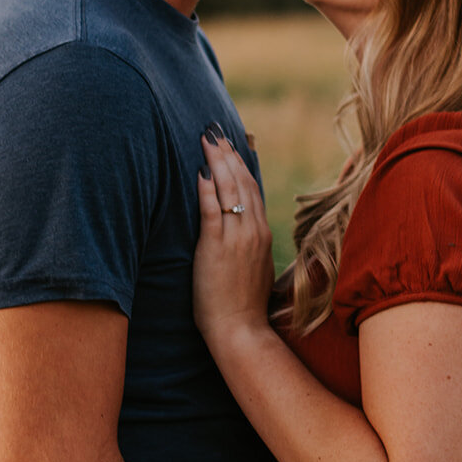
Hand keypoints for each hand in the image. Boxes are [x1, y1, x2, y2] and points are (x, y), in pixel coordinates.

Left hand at [193, 131, 275, 345]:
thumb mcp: (253, 266)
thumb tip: (238, 229)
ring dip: (217, 162)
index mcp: (262, 234)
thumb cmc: (242, 304)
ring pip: (229, 191)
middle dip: (228, 155)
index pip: (252, 189)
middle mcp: (253, 231)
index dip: (240, 163)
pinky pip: (212, 212)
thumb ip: (248, 244)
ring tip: (207, 141)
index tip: (230, 145)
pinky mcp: (217, 248)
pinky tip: (199, 172)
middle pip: (242, 182)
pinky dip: (207, 190)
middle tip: (215, 132)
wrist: (240, 329)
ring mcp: (237, 239)